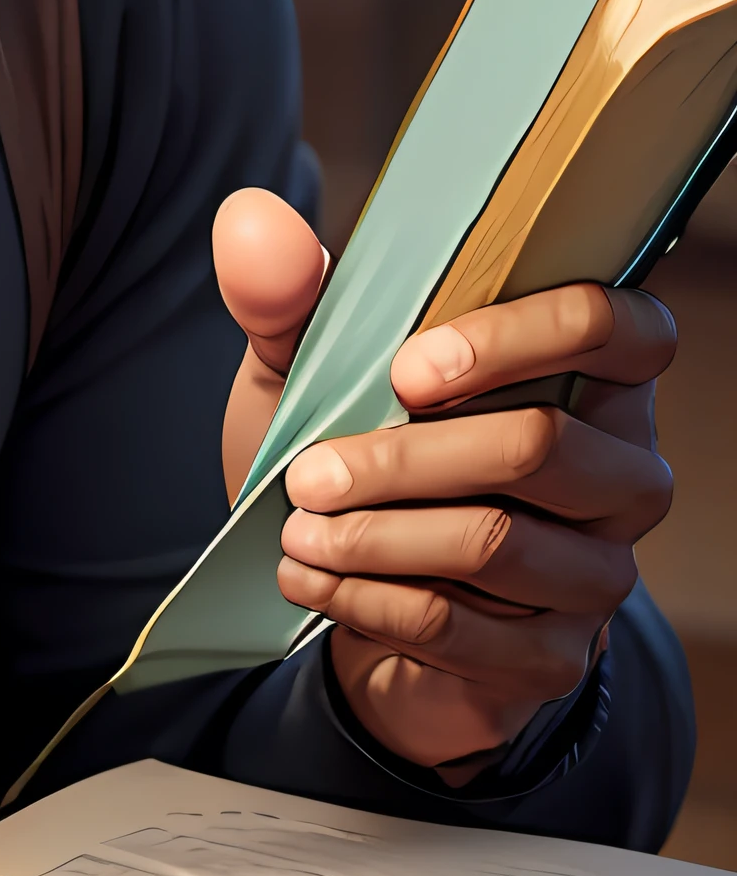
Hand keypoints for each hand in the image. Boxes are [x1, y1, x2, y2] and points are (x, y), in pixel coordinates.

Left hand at [212, 188, 675, 780]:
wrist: (345, 597)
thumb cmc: (351, 461)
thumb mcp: (304, 374)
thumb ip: (288, 298)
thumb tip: (254, 220)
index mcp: (581, 377)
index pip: (621, 326)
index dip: (522, 338)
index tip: (406, 370)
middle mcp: (618, 471)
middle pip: (543, 446)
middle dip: (403, 459)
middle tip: (307, 473)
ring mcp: (596, 571)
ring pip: (498, 544)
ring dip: (375, 538)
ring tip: (296, 531)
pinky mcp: (552, 656)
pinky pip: (464, 627)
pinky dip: (366, 601)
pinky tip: (309, 581)